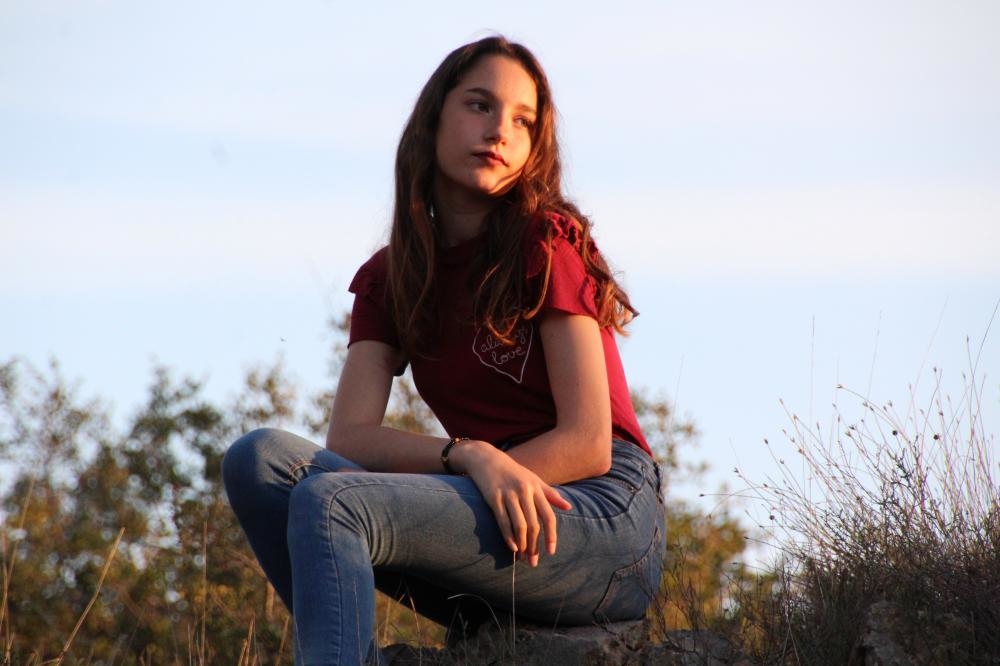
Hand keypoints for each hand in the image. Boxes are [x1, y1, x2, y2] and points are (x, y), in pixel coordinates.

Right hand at [450, 440, 571, 565]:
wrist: (486, 458)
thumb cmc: (513, 472)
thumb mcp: (534, 480)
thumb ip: (551, 494)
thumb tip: (569, 507)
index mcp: (536, 488)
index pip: (548, 516)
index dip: (551, 536)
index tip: (551, 552)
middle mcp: (524, 491)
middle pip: (534, 524)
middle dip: (535, 546)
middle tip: (533, 561)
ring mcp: (508, 494)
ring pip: (519, 525)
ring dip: (522, 544)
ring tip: (522, 557)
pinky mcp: (493, 498)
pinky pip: (503, 521)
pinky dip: (508, 536)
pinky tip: (512, 547)